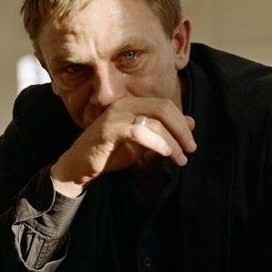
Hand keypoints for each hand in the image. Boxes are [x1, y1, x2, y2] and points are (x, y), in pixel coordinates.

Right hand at [50, 97, 196, 196]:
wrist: (79, 167)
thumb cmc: (110, 153)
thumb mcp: (142, 142)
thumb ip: (163, 132)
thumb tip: (192, 122)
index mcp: (132, 104)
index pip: (165, 106)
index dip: (182, 122)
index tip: (190, 142)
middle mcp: (124, 104)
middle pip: (164, 109)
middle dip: (182, 130)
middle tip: (191, 149)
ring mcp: (115, 115)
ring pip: (155, 122)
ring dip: (173, 141)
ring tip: (181, 159)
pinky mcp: (108, 130)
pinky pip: (139, 132)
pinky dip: (157, 142)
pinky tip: (166, 154)